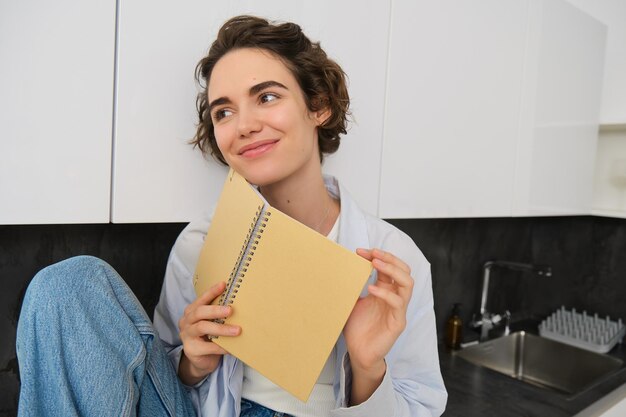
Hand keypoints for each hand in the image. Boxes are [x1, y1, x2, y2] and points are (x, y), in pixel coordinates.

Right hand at [178, 281, 240, 384]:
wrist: (202, 360)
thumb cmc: (209, 337)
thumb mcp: (212, 323)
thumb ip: (218, 314)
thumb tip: (239, 304)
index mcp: (191, 311)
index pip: (201, 299)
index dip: (211, 292)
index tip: (223, 284)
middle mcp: (186, 321)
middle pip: (199, 312)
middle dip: (215, 310)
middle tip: (231, 310)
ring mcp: (186, 335)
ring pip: (202, 327)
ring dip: (221, 328)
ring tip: (237, 330)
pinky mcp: (191, 350)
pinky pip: (207, 347)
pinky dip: (221, 347)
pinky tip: (232, 348)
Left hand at [343, 248, 413, 403]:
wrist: (359, 353)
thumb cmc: (357, 327)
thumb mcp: (353, 301)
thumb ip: (353, 285)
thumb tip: (340, 267)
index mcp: (386, 290)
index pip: (389, 267)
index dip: (378, 256)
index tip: (360, 251)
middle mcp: (395, 297)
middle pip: (404, 270)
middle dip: (389, 258)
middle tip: (372, 253)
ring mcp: (399, 310)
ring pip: (407, 283)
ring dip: (392, 270)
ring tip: (376, 264)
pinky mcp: (398, 323)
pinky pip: (397, 303)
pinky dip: (386, 293)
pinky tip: (372, 289)